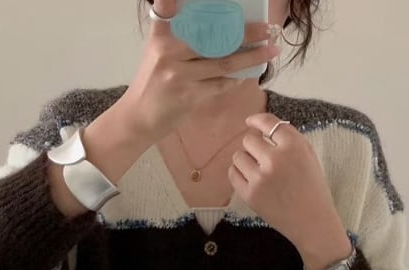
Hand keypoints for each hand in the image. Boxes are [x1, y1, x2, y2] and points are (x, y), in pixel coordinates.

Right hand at [118, 0, 280, 142]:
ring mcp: (179, 75)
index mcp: (161, 36)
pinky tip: (248, 74)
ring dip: (250, 58)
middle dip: (244, 34)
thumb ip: (177, 36)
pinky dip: (235, 79)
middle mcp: (168, 51)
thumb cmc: (153, 83)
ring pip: (223, 64)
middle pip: (213, 37)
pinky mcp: (188, 96)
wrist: (139, 118)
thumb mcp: (157, 52)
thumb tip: (217, 30)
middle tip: (266, 29)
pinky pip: (219, 85)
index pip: (168, 7)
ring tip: (269, 51)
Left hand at [228, 113, 353, 269]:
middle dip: (253, 145)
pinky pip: (233, 174)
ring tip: (256, 169)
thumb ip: (288, 139)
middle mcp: (275, 159)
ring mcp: (260, 178)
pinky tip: (249, 178)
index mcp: (294, 145)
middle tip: (261, 156)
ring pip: (238, 156)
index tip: (250, 122)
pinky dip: (238, 173)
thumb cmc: (312, 188)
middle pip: (249, 140)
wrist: (312, 222)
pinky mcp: (250, 195)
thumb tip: (262, 126)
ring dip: (245, 159)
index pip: (267, 123)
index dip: (256, 121)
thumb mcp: (308, 156)